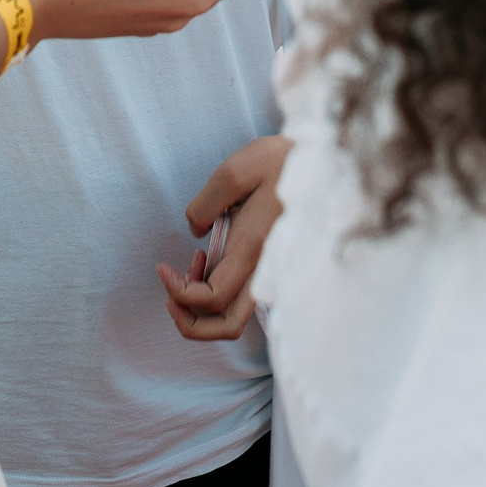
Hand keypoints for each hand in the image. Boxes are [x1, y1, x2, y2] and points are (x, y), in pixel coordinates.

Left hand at [158, 134, 292, 340]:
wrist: (323, 161)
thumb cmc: (280, 162)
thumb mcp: (236, 172)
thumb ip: (206, 204)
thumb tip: (196, 232)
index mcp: (251, 249)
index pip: (212, 299)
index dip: (180, 294)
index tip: (162, 268)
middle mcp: (262, 269)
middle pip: (227, 325)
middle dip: (190, 321)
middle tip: (169, 292)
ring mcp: (268, 271)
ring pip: (235, 317)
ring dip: (202, 308)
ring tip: (189, 271)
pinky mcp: (269, 265)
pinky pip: (240, 297)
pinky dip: (215, 293)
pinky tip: (208, 259)